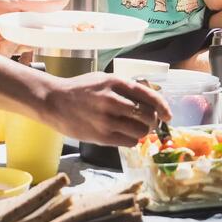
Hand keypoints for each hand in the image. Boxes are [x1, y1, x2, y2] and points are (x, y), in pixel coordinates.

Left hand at [0, 0, 66, 55]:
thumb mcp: (19, 0)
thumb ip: (41, 3)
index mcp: (32, 22)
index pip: (53, 29)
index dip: (66, 30)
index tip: (82, 29)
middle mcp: (26, 35)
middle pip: (44, 41)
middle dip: (53, 39)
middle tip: (63, 35)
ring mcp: (14, 44)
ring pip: (29, 47)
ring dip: (28, 40)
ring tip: (23, 30)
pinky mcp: (1, 52)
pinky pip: (12, 52)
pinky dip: (12, 45)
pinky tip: (8, 36)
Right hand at [41, 73, 171, 147]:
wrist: (54, 102)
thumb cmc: (80, 89)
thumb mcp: (103, 79)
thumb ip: (125, 87)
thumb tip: (150, 100)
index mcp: (115, 83)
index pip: (148, 96)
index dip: (162, 107)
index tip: (168, 115)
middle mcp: (112, 100)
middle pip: (147, 115)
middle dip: (153, 121)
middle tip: (149, 123)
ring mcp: (107, 120)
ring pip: (140, 131)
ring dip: (143, 132)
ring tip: (136, 129)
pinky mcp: (101, 136)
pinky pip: (128, 142)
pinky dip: (131, 140)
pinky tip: (124, 134)